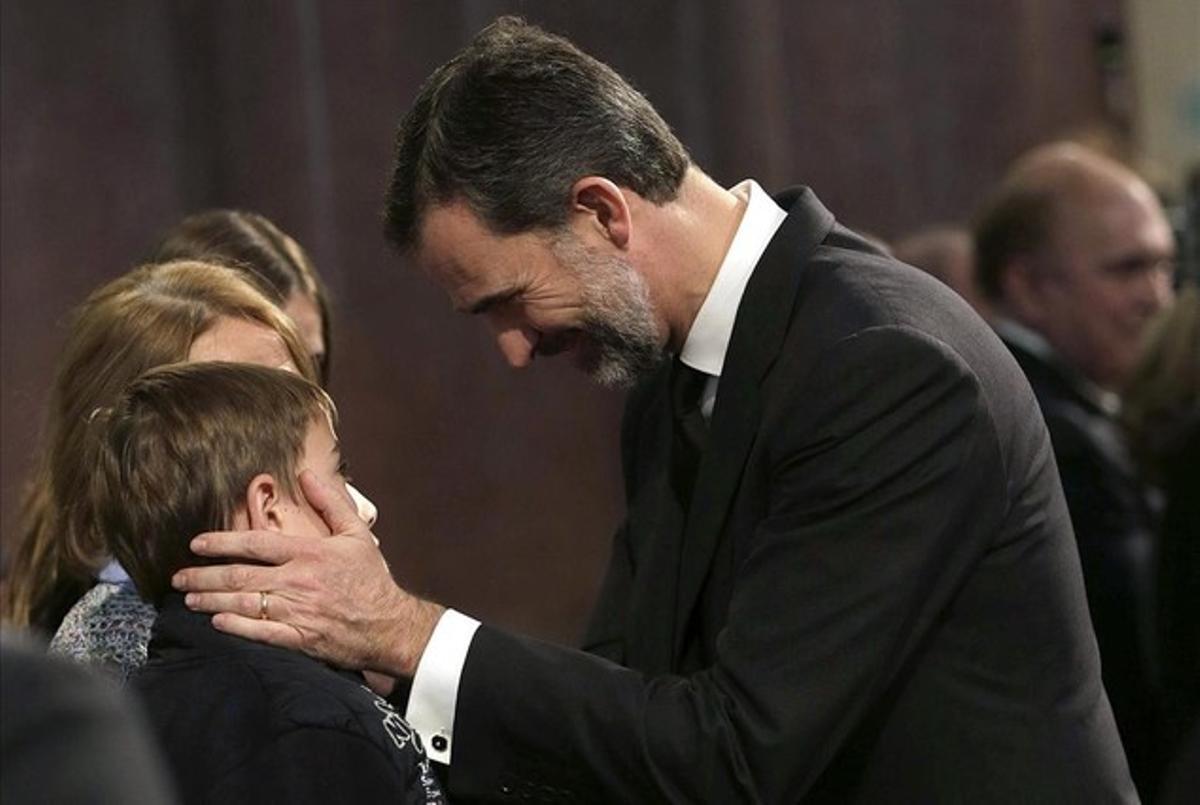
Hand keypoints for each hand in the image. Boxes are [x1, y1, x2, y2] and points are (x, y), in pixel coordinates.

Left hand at [171, 470, 443, 677]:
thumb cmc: (372, 579)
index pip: (255, 543)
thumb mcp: (356, 534)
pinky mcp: (301, 638)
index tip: (197, 544)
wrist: (391, 625)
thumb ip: (330, 502)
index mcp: (309, 554)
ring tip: (188, 599)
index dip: (221, 543)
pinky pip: (261, 633)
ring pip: (244, 604)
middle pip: (239, 576)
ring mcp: (298, 611)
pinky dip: (236, 628)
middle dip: (203, 576)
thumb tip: (307, 473)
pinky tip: (216, 624)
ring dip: (211, 601)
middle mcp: (298, 581)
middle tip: (178, 577)